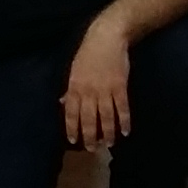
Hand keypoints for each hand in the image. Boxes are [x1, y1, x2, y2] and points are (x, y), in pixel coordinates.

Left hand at [62, 18, 133, 151]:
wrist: (106, 38)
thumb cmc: (88, 54)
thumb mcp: (74, 70)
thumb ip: (70, 89)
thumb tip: (62, 102)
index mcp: (75, 87)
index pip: (71, 112)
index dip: (72, 128)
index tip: (73, 141)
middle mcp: (89, 91)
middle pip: (88, 118)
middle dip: (90, 135)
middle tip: (92, 149)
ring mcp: (105, 89)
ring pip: (106, 116)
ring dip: (107, 132)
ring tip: (108, 144)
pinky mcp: (120, 86)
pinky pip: (122, 108)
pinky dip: (124, 121)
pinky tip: (125, 132)